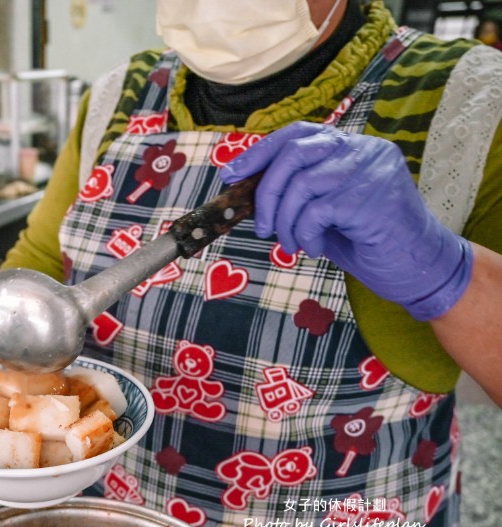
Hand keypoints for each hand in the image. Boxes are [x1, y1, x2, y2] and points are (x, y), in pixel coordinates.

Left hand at [220, 122, 472, 320]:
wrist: (417, 269)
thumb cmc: (368, 241)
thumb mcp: (324, 210)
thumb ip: (295, 193)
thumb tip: (245, 189)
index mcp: (351, 146)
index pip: (297, 134)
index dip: (259, 153)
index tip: (231, 175)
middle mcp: (364, 149)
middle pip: (294, 154)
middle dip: (266, 193)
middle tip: (262, 227)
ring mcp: (371, 169)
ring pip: (301, 186)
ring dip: (285, 223)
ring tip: (293, 244)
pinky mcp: (371, 196)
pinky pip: (315, 213)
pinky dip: (306, 236)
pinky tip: (318, 249)